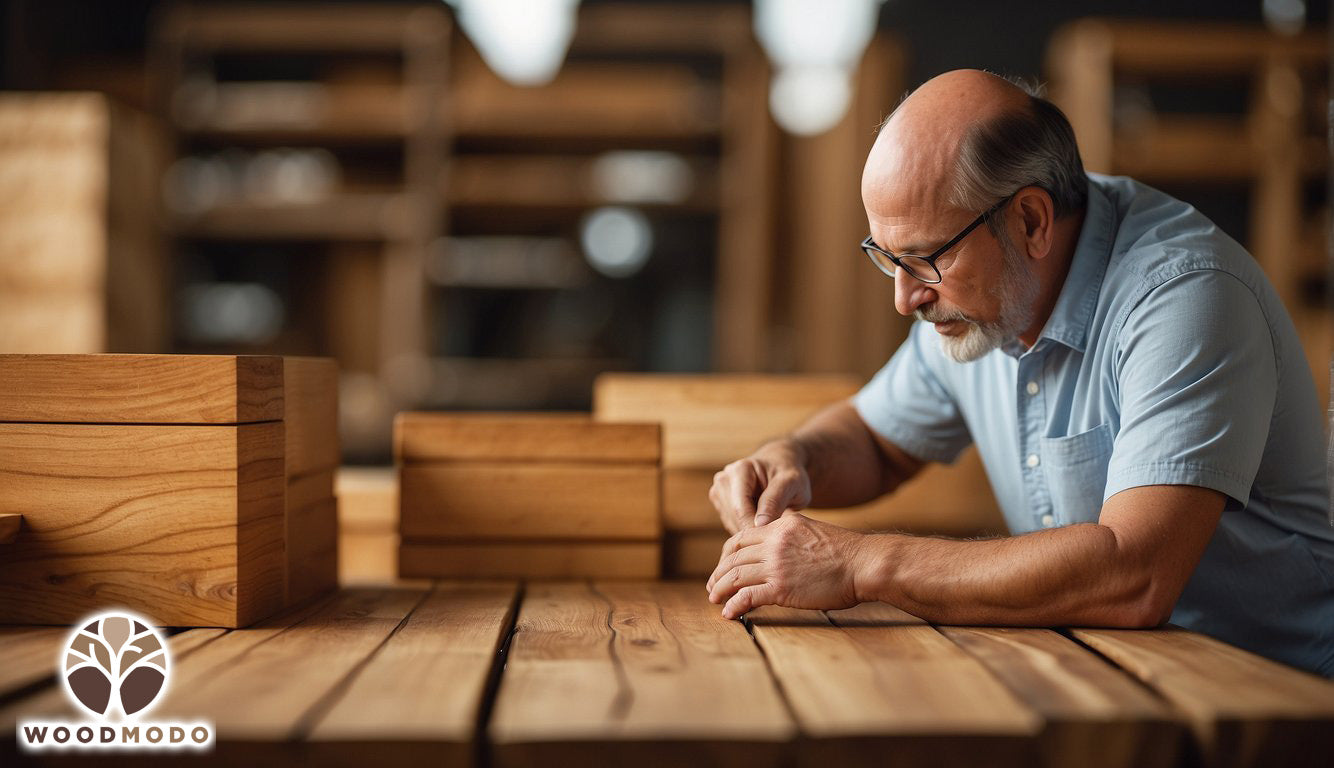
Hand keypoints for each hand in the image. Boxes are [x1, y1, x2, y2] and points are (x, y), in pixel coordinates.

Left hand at [706, 512, 874, 619]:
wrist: (864, 563)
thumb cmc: (846, 553)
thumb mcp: (811, 532)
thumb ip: (790, 538)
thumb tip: (777, 552)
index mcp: (780, 526)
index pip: (741, 537)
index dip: (727, 554)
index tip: (723, 566)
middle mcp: (774, 542)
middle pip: (733, 556)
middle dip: (719, 573)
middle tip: (713, 586)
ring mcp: (776, 565)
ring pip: (735, 575)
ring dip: (721, 589)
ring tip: (715, 600)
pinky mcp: (781, 588)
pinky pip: (747, 596)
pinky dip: (735, 605)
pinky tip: (730, 613)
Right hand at [708, 439, 812, 533]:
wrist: (781, 466)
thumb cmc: (788, 473)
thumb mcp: (791, 483)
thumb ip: (775, 500)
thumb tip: (760, 524)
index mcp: (740, 470)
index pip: (740, 509)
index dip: (755, 528)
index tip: (773, 538)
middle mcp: (724, 480)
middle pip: (734, 517)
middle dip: (755, 530)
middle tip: (776, 532)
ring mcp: (719, 491)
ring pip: (731, 523)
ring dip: (751, 530)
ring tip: (771, 523)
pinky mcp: (720, 503)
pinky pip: (731, 524)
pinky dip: (747, 528)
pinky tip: (763, 522)